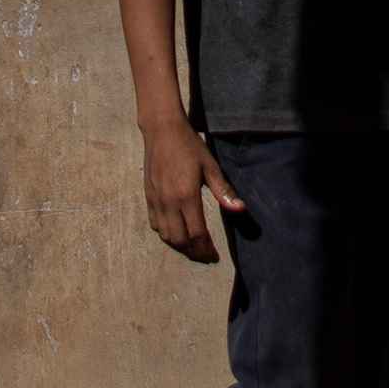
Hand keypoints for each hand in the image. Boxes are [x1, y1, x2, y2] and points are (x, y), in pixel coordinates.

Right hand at [142, 126, 243, 262]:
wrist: (162, 131)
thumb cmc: (189, 146)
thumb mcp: (211, 167)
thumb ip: (223, 191)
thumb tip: (240, 209)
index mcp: (187, 196)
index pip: (197, 233)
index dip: (206, 249)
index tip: (214, 256)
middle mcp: (169, 202)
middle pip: (180, 240)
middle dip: (193, 252)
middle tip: (205, 255)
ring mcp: (156, 200)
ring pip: (165, 235)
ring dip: (179, 245)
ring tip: (192, 247)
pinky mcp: (148, 197)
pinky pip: (155, 224)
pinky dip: (165, 233)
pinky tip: (175, 232)